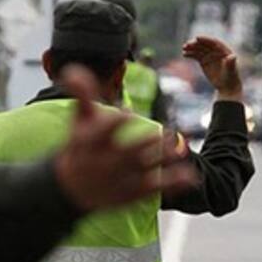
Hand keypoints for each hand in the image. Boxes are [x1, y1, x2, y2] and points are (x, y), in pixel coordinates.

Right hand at [53, 65, 197, 212]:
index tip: (128, 113)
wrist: (71, 190)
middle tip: (162, 132)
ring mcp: (123, 177)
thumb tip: (74, 68)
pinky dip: (176, 181)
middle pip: (134, 148)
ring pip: (149, 166)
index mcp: (92, 142)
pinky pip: (158, 186)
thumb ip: (82, 95)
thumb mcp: (77, 122)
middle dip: (150, 139)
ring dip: (167, 156)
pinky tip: (191, 175)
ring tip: (179, 148)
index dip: (122, 118)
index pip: (110, 127)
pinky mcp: (134, 192)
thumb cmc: (79, 149)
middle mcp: (108, 160)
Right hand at [183, 36, 241, 99]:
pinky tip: (184, 54)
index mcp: (224, 50)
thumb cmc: (231, 78)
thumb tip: (233, 56)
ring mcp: (209, 55)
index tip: (197, 38)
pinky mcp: (204, 60)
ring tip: (184, 48)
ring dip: (191, 48)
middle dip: (196, 43)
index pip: (214, 42)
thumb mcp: (231, 70)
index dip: (205, 39)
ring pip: (199, 49)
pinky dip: (190, 54)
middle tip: (187, 44)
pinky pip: (196, 55)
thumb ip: (231, 63)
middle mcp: (216, 51)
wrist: (227, 86)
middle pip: (204, 44)